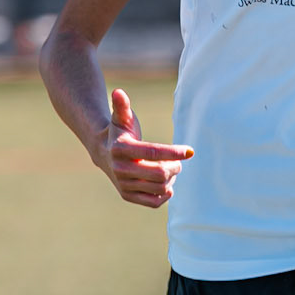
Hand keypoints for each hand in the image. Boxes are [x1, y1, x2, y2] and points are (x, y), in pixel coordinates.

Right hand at [91, 86, 192, 208]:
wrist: (104, 152)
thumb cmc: (119, 132)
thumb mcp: (121, 118)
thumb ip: (122, 106)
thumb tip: (119, 92)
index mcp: (120, 149)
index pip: (152, 152)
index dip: (173, 152)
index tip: (190, 151)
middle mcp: (120, 169)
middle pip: (159, 173)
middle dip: (175, 167)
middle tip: (178, 161)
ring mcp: (123, 185)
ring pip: (159, 187)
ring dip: (171, 178)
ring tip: (171, 169)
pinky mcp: (128, 196)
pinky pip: (154, 202)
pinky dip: (165, 193)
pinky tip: (167, 183)